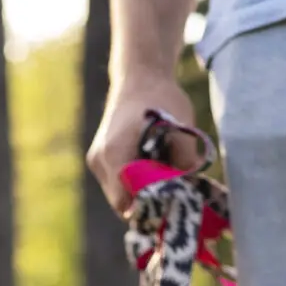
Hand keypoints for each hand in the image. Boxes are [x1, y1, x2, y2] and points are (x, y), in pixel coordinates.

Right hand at [87, 76, 203, 212]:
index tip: (172, 206)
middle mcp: (99, 161)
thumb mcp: (181, 131)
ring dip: (141, 192)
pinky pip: (118, 184)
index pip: (126, 203)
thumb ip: (184, 165)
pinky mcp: (99, 159)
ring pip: (119, 195)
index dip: (150, 210)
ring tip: (162, 176)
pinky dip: (134, 183)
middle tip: (173, 195)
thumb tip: (188, 195)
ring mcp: (96, 161)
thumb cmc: (162, 100)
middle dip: (147, 203)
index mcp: (114, 154)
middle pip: (122, 203)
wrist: (140, 75)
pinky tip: (151, 168)